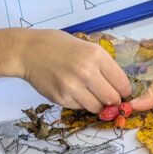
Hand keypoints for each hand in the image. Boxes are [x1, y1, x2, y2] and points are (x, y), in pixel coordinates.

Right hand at [15, 29, 130, 112]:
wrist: (28, 51)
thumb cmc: (58, 45)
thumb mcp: (86, 47)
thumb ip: (103, 65)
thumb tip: (119, 86)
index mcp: (96, 55)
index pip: (122, 83)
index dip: (124, 91)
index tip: (122, 92)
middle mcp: (86, 72)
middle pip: (112, 99)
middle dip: (112, 100)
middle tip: (107, 97)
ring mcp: (73, 87)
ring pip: (97, 108)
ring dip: (97, 104)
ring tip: (89, 93)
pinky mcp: (61, 98)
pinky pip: (80, 107)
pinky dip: (80, 103)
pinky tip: (73, 91)